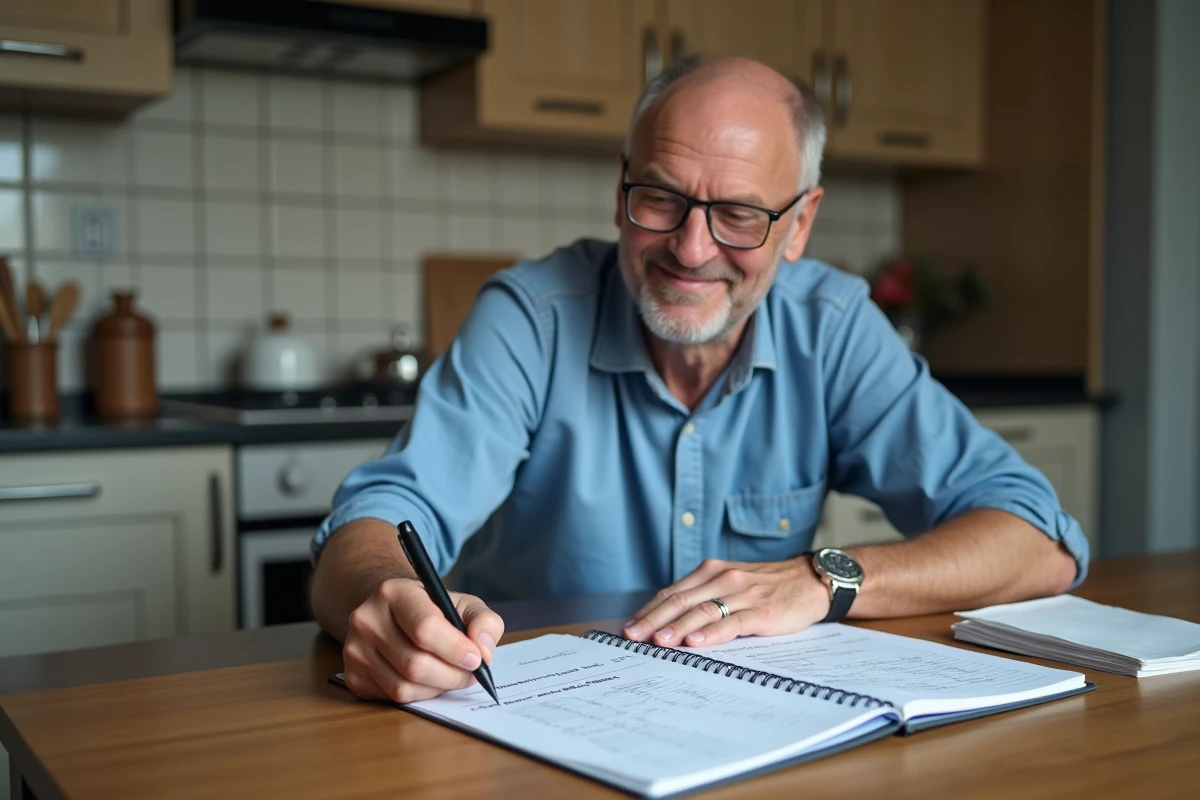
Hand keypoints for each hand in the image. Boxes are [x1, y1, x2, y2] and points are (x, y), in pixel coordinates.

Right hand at [341, 577, 503, 703]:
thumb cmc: (432, 609)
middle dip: (452, 676)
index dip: (455, 649)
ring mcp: (355, 649)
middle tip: (470, 674)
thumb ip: (483, 621)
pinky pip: (393, 698)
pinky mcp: (353, 675)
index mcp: (393, 592)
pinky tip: (428, 680)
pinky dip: (419, 695)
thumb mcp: (462, 603)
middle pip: (415, 664)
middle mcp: (366, 619)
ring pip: (404, 687)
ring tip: (450, 675)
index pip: (425, 627)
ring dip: (437, 688)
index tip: (476, 659)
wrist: (391, 612)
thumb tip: (484, 651)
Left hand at [623, 557, 829, 647]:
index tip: (628, 627)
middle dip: (653, 620)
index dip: (648, 611)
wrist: (810, 581)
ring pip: (702, 610)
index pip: (672, 593)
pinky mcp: (762, 611)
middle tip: (632, 636)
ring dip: (677, 627)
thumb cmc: (767, 587)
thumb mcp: (731, 584)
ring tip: (658, 641)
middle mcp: (723, 579)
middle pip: (680, 601)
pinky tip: (696, 641)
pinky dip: (712, 632)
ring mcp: (743, 594)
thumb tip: (667, 621)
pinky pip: (733, 622)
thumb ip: (704, 597)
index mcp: (711, 572)